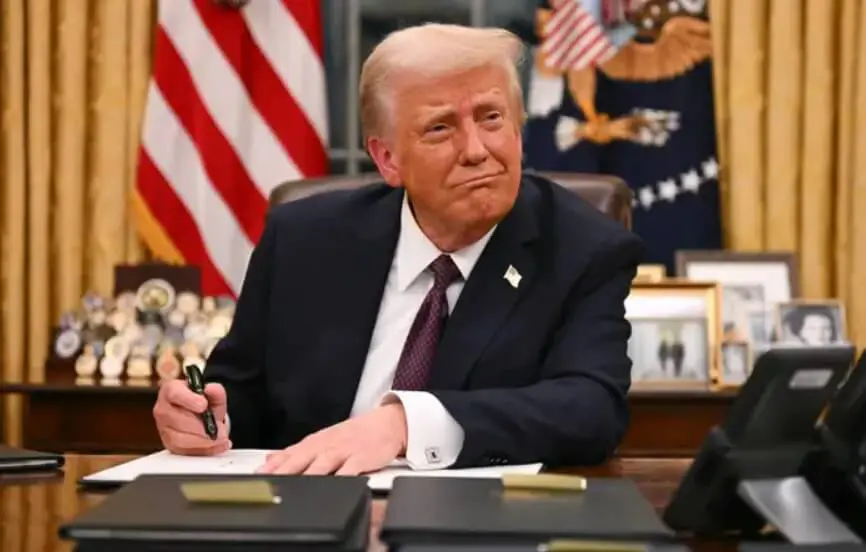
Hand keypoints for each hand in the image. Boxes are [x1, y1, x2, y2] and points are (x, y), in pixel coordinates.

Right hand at [153, 379, 230, 455]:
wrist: (198, 414)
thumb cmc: (201, 401)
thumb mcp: (211, 393)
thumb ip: (215, 391)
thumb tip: (211, 390)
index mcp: (171, 390)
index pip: (175, 394)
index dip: (189, 400)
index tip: (203, 406)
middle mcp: (163, 408)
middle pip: (178, 420)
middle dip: (201, 427)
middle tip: (219, 429)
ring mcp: (164, 428)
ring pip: (180, 439)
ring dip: (204, 441)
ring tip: (220, 439)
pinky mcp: (169, 444)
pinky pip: (184, 451)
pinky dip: (204, 450)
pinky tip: (217, 446)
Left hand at [257, 403, 406, 474]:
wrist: (387, 423)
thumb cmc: (355, 434)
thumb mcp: (323, 439)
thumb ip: (296, 451)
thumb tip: (270, 458)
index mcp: (316, 442)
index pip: (290, 454)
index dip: (273, 465)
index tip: (258, 476)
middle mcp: (327, 445)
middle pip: (302, 458)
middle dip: (285, 470)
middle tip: (270, 481)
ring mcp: (345, 450)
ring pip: (323, 462)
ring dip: (309, 474)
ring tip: (296, 486)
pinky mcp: (363, 457)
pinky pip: (351, 468)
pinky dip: (343, 476)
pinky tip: (335, 484)